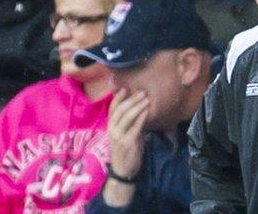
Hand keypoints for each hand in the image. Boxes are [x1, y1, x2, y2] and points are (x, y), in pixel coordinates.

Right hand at [103, 89, 148, 206]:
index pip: (112, 108)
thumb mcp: (126, 133)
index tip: (125, 88)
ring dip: (137, 106)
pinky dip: (141, 117)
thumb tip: (139, 106)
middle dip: (131, 99)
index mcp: (110, 126)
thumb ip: (130, 121)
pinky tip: (147, 111)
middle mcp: (112, 130)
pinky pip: (135, 127)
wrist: (124, 169)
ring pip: (126, 117)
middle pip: (120, 110)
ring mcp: (119, 136)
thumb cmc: (126, 149)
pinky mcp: (127, 142)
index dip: (118, 97)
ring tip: (146, 98)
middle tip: (142, 91)